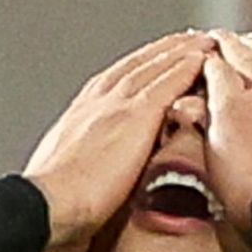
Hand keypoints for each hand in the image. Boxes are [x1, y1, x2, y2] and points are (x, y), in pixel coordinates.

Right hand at [24, 32, 213, 251]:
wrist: (48, 209)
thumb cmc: (52, 209)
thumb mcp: (66, 183)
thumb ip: (83, 174)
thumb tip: (86, 189)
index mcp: (78, 117)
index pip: (111, 83)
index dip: (133, 72)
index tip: (148, 65)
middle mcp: (96, 102)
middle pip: (135, 67)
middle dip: (160, 54)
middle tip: (182, 43)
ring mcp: (116, 105)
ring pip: (155, 67)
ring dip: (179, 52)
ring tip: (200, 43)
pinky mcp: (136, 116)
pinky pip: (168, 82)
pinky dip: (185, 67)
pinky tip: (202, 59)